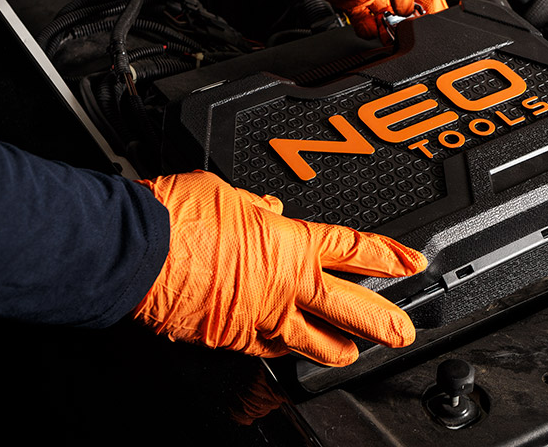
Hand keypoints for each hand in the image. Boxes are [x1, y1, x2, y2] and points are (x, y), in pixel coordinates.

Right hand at [131, 171, 425, 366]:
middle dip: (382, 321)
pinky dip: (281, 350)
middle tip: (403, 332)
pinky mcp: (229, 340)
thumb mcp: (228, 193)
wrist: (137, 252)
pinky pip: (266, 350)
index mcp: (288, 243)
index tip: (411, 263)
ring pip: (312, 342)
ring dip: (338, 348)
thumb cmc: (178, 217)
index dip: (387, 256)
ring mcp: (257, 319)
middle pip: (348, 308)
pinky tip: (288, 353)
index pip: (352, 250)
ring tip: (354, 354)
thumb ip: (256, 206)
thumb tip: (270, 207)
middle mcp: (282, 286)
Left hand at [278, 0, 446, 37]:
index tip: (436, 20)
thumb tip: (407, 8)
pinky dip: (371, 31)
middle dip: (413, 21)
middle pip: (410, 7)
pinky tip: (372, 28)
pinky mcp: (351, 2)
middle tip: (411, 28)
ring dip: (392, 29)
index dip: (435, 5)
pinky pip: (366, 24)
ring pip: (389, 18)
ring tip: (391, 32)